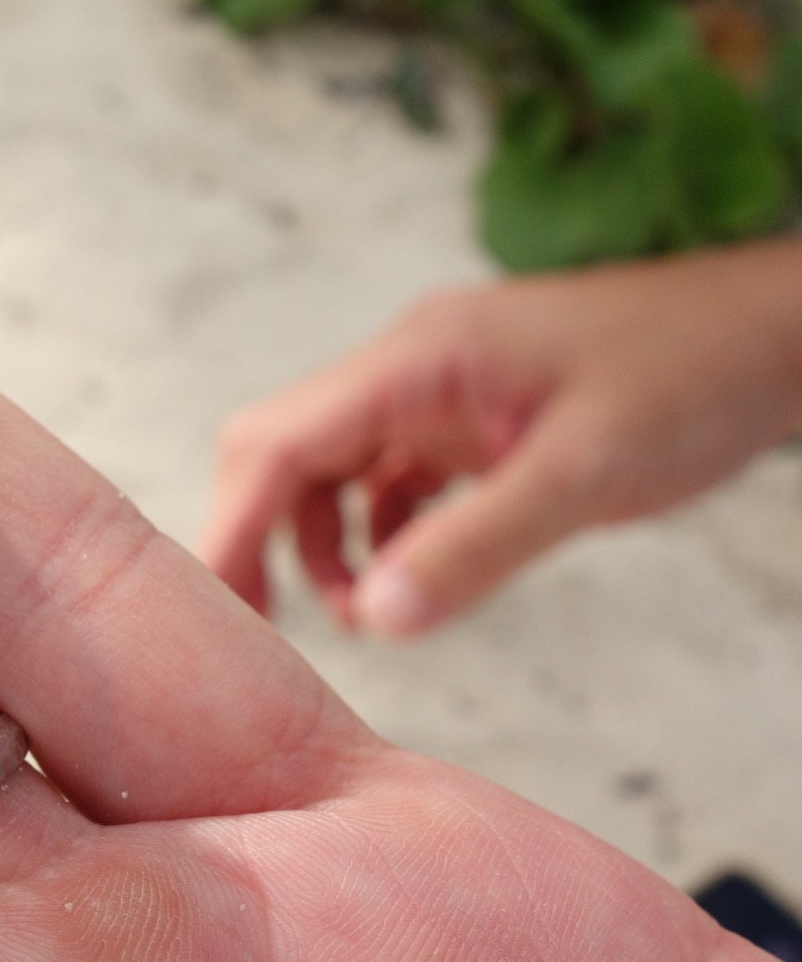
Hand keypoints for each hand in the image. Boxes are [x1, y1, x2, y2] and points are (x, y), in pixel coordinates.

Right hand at [202, 242, 801, 635]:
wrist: (772, 336)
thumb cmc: (693, 376)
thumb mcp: (584, 472)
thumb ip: (475, 547)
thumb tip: (375, 621)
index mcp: (416, 360)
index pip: (277, 439)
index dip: (232, 524)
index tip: (215, 608)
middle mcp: (408, 369)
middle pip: (282, 449)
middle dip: (258, 535)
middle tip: (261, 625)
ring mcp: (436, 392)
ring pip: (329, 468)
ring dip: (323, 543)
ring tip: (367, 613)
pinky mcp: (467, 419)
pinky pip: (389, 478)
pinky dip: (381, 533)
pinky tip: (413, 578)